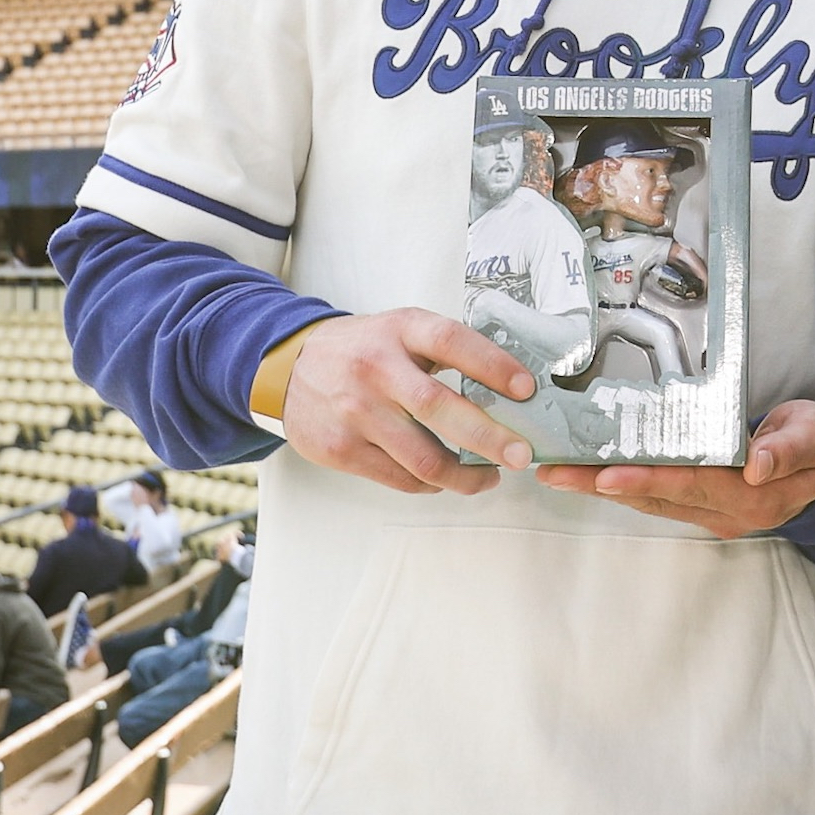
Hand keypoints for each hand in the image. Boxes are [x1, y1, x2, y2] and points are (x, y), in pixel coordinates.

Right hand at [282, 310, 539, 495]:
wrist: (288, 366)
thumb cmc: (363, 349)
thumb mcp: (402, 330)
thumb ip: (447, 350)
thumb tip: (511, 388)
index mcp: (400, 331)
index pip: (452, 342)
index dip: (493, 365)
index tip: (527, 389)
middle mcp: (375, 369)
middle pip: (440, 408)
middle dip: (490, 438)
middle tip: (522, 455)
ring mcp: (355, 412)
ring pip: (423, 458)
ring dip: (466, 476)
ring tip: (489, 476)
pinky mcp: (339, 449)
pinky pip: (400, 478)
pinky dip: (431, 484)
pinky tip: (446, 478)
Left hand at [535, 400, 814, 537]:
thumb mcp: (814, 434)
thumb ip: (789, 448)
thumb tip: (757, 465)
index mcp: (753, 496)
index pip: (692, 484)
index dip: (648, 480)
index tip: (606, 476)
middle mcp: (726, 514)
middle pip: (657, 498)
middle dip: (602, 485)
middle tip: (556, 473)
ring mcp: (712, 515)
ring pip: (649, 501)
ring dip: (601, 488)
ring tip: (558, 473)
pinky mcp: (701, 507)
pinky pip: (656, 498)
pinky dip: (621, 486)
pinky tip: (590, 474)